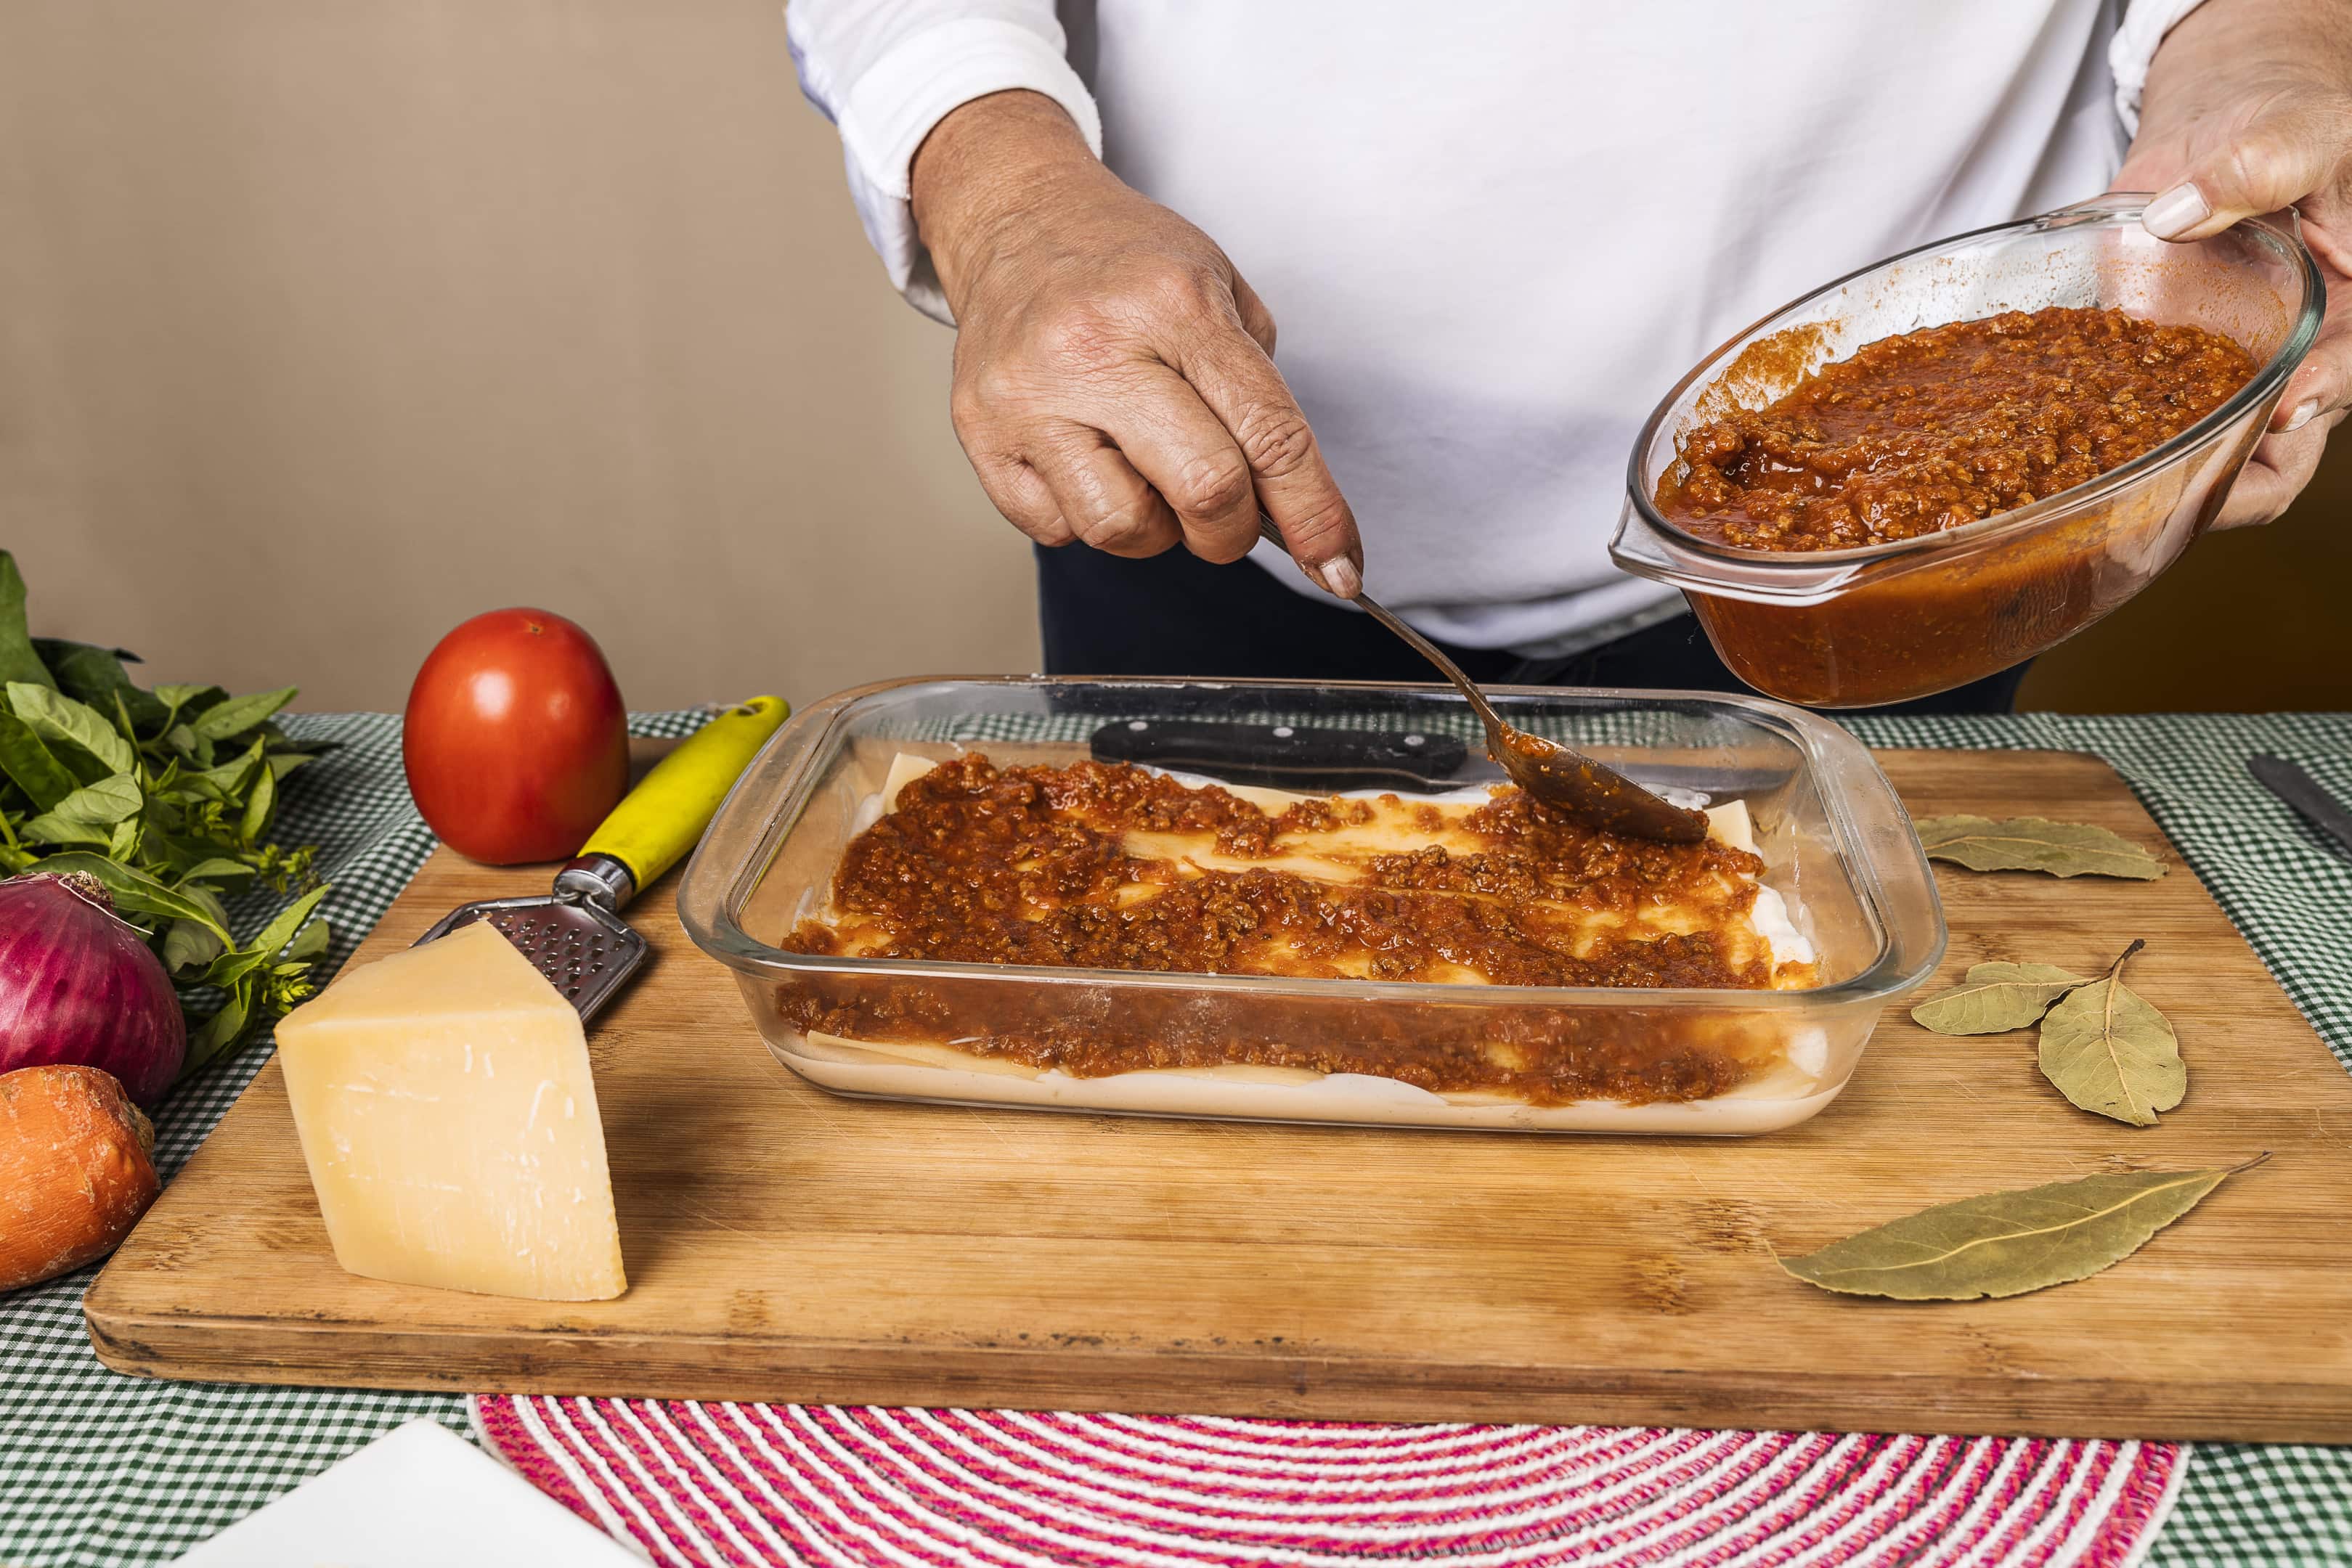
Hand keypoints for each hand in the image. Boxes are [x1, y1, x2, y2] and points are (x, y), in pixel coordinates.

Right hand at [911, 91, 1361, 592]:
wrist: (1015, 219)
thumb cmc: (1127, 264)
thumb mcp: (1218, 289)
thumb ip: (1262, 398)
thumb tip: (1295, 518)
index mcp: (1175, 304)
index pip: (1270, 436)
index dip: (1315, 516)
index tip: (1339, 567)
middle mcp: (1096, 348)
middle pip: (1203, 491)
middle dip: (1232, 530)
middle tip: (1226, 514)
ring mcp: (1031, 396)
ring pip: (1122, 528)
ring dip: (1156, 530)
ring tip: (1147, 476)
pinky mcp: (982, 434)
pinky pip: (1057, 529)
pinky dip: (1088, 517)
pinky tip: (1090, 463)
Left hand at [2120, 0, 2351, 527]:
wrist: (2220, 131)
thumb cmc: (2282, 130)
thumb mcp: (2298, 130)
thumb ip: (2264, 162)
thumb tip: (2184, 209)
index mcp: (2341, 323)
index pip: (2338, 385)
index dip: (2317, 402)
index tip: (2285, 402)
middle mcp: (2277, 371)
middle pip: (2262, 465)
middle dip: (2216, 483)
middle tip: (2158, 485)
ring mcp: (2209, 382)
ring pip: (2186, 462)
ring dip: (2140, 478)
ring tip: (2087, 480)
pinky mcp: (2146, 373)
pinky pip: (2117, 422)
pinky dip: (2080, 435)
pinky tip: (2035, 436)